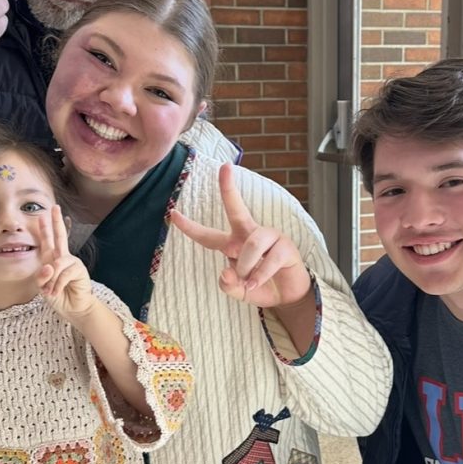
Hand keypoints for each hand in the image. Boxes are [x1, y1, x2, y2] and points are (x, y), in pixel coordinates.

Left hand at [37, 204, 94, 323]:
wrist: (73, 309)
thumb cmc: (58, 296)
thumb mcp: (43, 287)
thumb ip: (42, 276)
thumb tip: (50, 266)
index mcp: (51, 259)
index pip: (47, 241)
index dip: (44, 228)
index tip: (41, 215)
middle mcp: (62, 258)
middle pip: (60, 236)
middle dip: (56, 222)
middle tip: (55, 208)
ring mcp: (72, 262)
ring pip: (57, 263)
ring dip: (52, 280)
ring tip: (51, 291)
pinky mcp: (79, 270)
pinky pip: (64, 273)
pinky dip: (58, 284)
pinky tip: (57, 292)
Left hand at [170, 163, 311, 309]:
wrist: (289, 297)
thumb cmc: (261, 287)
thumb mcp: (239, 291)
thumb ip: (228, 286)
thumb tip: (226, 272)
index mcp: (234, 243)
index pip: (208, 236)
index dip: (190, 227)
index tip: (173, 214)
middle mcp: (250, 235)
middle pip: (236, 208)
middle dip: (228, 188)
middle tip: (225, 167)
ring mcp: (270, 238)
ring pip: (251, 245)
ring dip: (246, 267)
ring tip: (249, 281)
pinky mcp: (286, 247)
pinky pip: (268, 260)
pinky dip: (259, 276)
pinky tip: (256, 284)